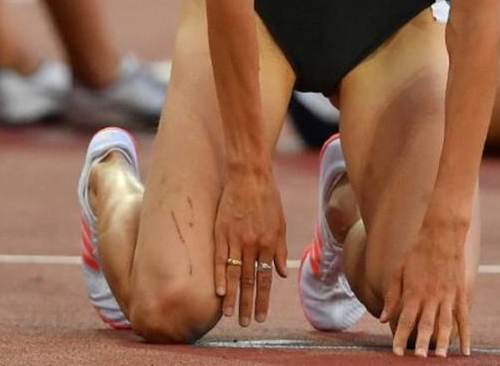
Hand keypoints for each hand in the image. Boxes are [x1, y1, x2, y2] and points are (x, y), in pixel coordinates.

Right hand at [213, 166, 287, 325]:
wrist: (250, 175)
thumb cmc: (268, 198)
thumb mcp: (281, 223)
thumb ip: (280, 250)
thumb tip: (280, 274)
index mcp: (269, 243)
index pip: (265, 278)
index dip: (263, 299)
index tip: (261, 317)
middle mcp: (253, 244)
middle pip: (248, 281)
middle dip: (247, 304)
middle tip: (244, 324)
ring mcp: (236, 238)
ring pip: (233, 274)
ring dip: (231, 297)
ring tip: (229, 315)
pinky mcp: (221, 231)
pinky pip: (219, 258)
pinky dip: (218, 276)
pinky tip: (218, 292)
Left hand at [381, 221, 470, 356]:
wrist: (442, 233)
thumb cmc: (417, 251)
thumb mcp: (399, 270)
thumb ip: (392, 296)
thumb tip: (383, 319)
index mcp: (414, 291)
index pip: (405, 319)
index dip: (400, 337)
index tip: (396, 352)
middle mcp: (431, 296)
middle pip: (425, 324)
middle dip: (421, 343)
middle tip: (418, 360)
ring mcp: (448, 295)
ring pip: (445, 324)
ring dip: (442, 342)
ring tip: (440, 358)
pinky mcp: (461, 293)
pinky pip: (464, 318)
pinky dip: (467, 335)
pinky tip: (466, 351)